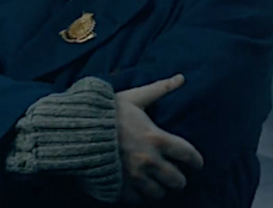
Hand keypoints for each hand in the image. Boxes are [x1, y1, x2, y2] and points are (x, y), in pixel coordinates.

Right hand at [115, 74, 204, 203]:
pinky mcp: (118, 187)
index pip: (188, 155)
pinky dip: (139, 196)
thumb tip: (181, 77)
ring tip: (158, 184)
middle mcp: (149, 161)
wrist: (75, 131)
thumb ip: (160, 89)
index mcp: (157, 139)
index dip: (196, 161)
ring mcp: (133, 177)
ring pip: (158, 193)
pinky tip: (138, 189)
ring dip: (160, 189)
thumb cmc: (106, 112)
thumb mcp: (135, 97)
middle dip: (179, 180)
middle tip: (178, 178)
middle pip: (176, 180)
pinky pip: (136, 200)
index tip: (197, 164)